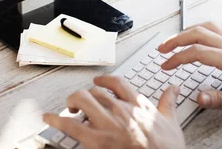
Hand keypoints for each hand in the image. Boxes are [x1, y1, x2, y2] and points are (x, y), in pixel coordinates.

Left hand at [43, 75, 185, 148]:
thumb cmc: (167, 148)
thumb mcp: (171, 122)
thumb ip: (168, 103)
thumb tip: (173, 88)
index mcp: (137, 104)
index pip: (116, 82)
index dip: (104, 80)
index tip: (98, 81)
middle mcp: (120, 109)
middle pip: (95, 91)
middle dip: (86, 95)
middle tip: (81, 102)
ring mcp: (107, 124)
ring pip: (82, 100)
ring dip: (72, 102)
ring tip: (69, 108)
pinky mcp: (96, 140)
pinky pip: (70, 125)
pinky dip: (56, 120)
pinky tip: (48, 118)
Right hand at [157, 22, 221, 115]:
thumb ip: (221, 99)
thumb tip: (198, 97)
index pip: (197, 52)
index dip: (178, 58)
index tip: (166, 65)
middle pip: (198, 33)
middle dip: (176, 39)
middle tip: (162, 49)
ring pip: (207, 27)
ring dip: (187, 31)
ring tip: (174, 40)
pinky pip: (217, 28)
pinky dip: (202, 28)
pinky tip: (198, 34)